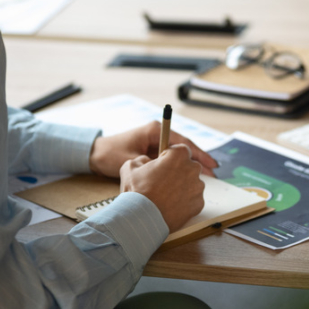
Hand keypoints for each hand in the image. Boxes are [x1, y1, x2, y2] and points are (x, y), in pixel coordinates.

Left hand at [88, 120, 217, 178]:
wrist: (94, 154)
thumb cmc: (110, 154)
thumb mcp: (130, 160)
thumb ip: (149, 164)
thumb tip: (167, 171)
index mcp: (154, 130)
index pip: (182, 142)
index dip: (198, 153)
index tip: (210, 163)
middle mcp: (157, 134)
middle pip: (184, 147)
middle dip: (198, 160)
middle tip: (214, 172)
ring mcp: (155, 142)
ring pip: (178, 155)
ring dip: (190, 165)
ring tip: (206, 177)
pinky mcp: (152, 151)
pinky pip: (170, 160)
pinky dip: (179, 168)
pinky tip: (187, 178)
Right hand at [119, 144, 205, 231]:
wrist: (141, 219)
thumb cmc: (136, 191)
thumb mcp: (130, 166)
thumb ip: (142, 159)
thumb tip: (146, 162)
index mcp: (178, 155)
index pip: (180, 150)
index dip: (170, 157)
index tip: (163, 165)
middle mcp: (192, 169)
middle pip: (188, 166)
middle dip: (178, 172)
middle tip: (163, 182)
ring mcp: (198, 187)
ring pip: (192, 184)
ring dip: (182, 188)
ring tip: (166, 197)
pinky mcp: (199, 204)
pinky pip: (193, 199)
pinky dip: (185, 202)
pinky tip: (171, 206)